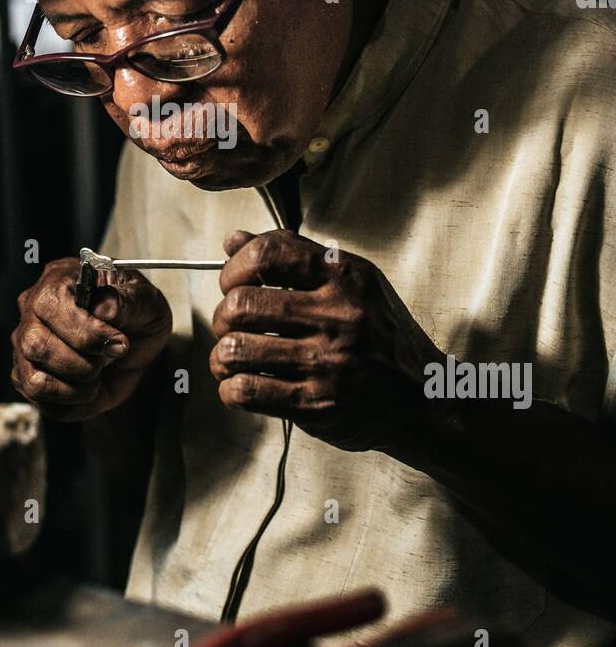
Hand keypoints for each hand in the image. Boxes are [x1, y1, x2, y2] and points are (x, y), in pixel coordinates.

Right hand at [12, 258, 172, 420]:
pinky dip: (76, 405)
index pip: (49, 305)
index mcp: (57, 282)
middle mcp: (32, 314)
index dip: (85, 331)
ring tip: (99, 375)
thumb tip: (103, 310)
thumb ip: (127, 301)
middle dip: (83, 362)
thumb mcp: (146, 300)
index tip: (118, 342)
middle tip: (111, 357)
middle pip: (35, 345)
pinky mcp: (31, 380)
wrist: (137, 343)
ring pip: (35, 382)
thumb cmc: (135, 313)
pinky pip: (45, 405)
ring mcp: (26, 350)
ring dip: (77, 389)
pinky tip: (93, 388)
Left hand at [210, 229, 442, 451]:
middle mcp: (339, 317)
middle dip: (223, 315)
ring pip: (235, 350)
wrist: (425, 397)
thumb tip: (233, 241)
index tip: (232, 280)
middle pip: (242, 305)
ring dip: (222, 355)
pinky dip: (230, 388)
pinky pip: (246, 391)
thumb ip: (294, 256)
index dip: (234, 266)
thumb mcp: (352, 283)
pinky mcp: (317, 406)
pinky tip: (242, 384)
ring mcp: (328, 364)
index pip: (268, 254)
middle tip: (231, 324)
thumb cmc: (381, 335)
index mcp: (346, 277)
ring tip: (232, 357)